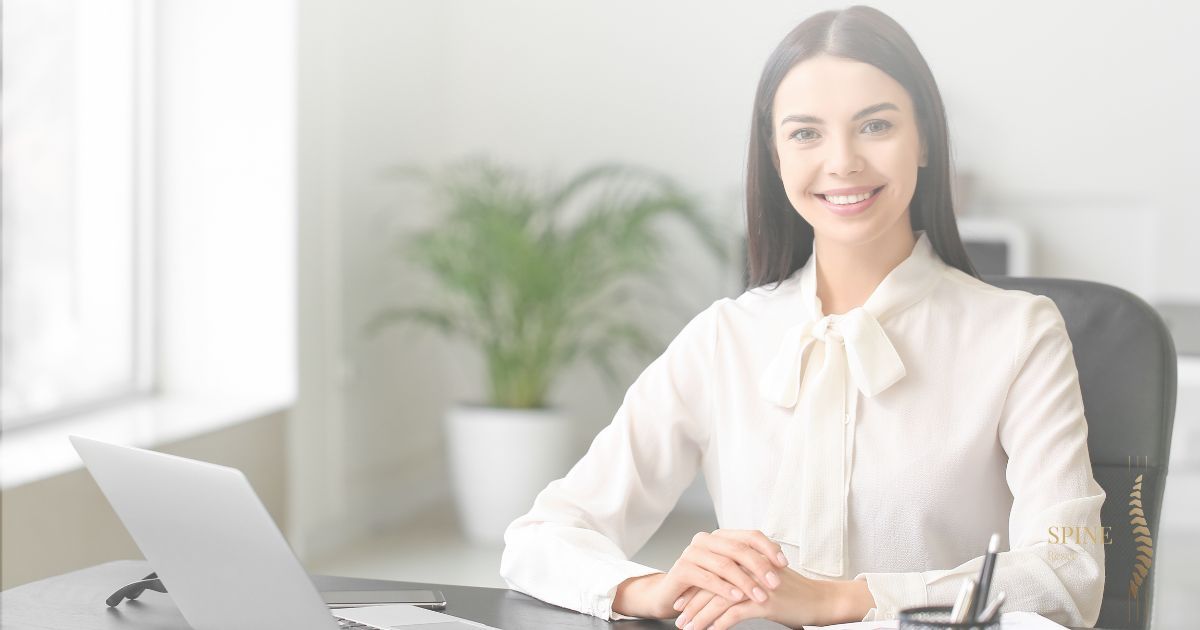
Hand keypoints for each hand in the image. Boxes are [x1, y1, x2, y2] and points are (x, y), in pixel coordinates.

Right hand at [660, 530, 789, 614]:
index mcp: (720, 537)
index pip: (750, 535)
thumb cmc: (704, 584)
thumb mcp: (730, 573)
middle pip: (739, 549)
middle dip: (760, 567)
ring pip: (725, 565)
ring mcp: (691, 553)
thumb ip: (748, 565)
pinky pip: (707, 578)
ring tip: (760, 596)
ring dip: (745, 582)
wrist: (671, 595)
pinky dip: (725, 589)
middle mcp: (705, 540)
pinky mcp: (681, 569)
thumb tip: (779, 564)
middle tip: (775, 583)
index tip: (784, 564)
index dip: (769, 548)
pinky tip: (738, 598)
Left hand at [673, 572, 874, 629]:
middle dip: (692, 602)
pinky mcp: (763, 601)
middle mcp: (748, 567)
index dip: (695, 586)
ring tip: (688, 627)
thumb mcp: (763, 578)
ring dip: (700, 616)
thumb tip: (718, 587)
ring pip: (718, 600)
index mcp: (746, 558)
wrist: (818, 600)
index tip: (682, 599)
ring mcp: (755, 584)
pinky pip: (733, 614)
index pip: (713, 570)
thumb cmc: (792, 592)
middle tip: (679, 616)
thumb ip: (742, 576)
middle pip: (711, 584)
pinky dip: (718, 623)